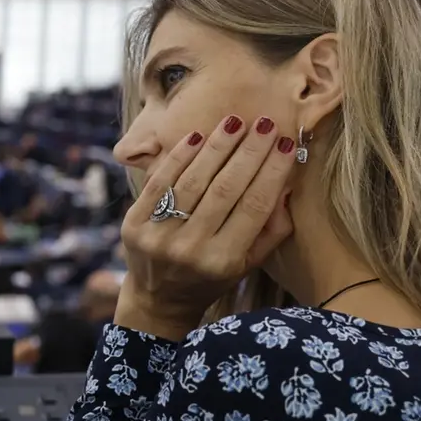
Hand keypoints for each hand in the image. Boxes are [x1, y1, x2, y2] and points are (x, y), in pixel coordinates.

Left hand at [116, 115, 296, 339]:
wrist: (158, 298)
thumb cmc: (211, 277)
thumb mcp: (248, 264)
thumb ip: (272, 230)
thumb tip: (286, 184)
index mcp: (223, 260)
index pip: (254, 207)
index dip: (272, 173)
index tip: (287, 145)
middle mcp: (190, 249)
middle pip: (224, 189)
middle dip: (248, 152)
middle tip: (266, 124)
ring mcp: (159, 236)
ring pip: (192, 182)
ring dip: (216, 147)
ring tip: (235, 122)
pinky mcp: (133, 224)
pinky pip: (160, 183)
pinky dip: (179, 157)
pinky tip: (198, 136)